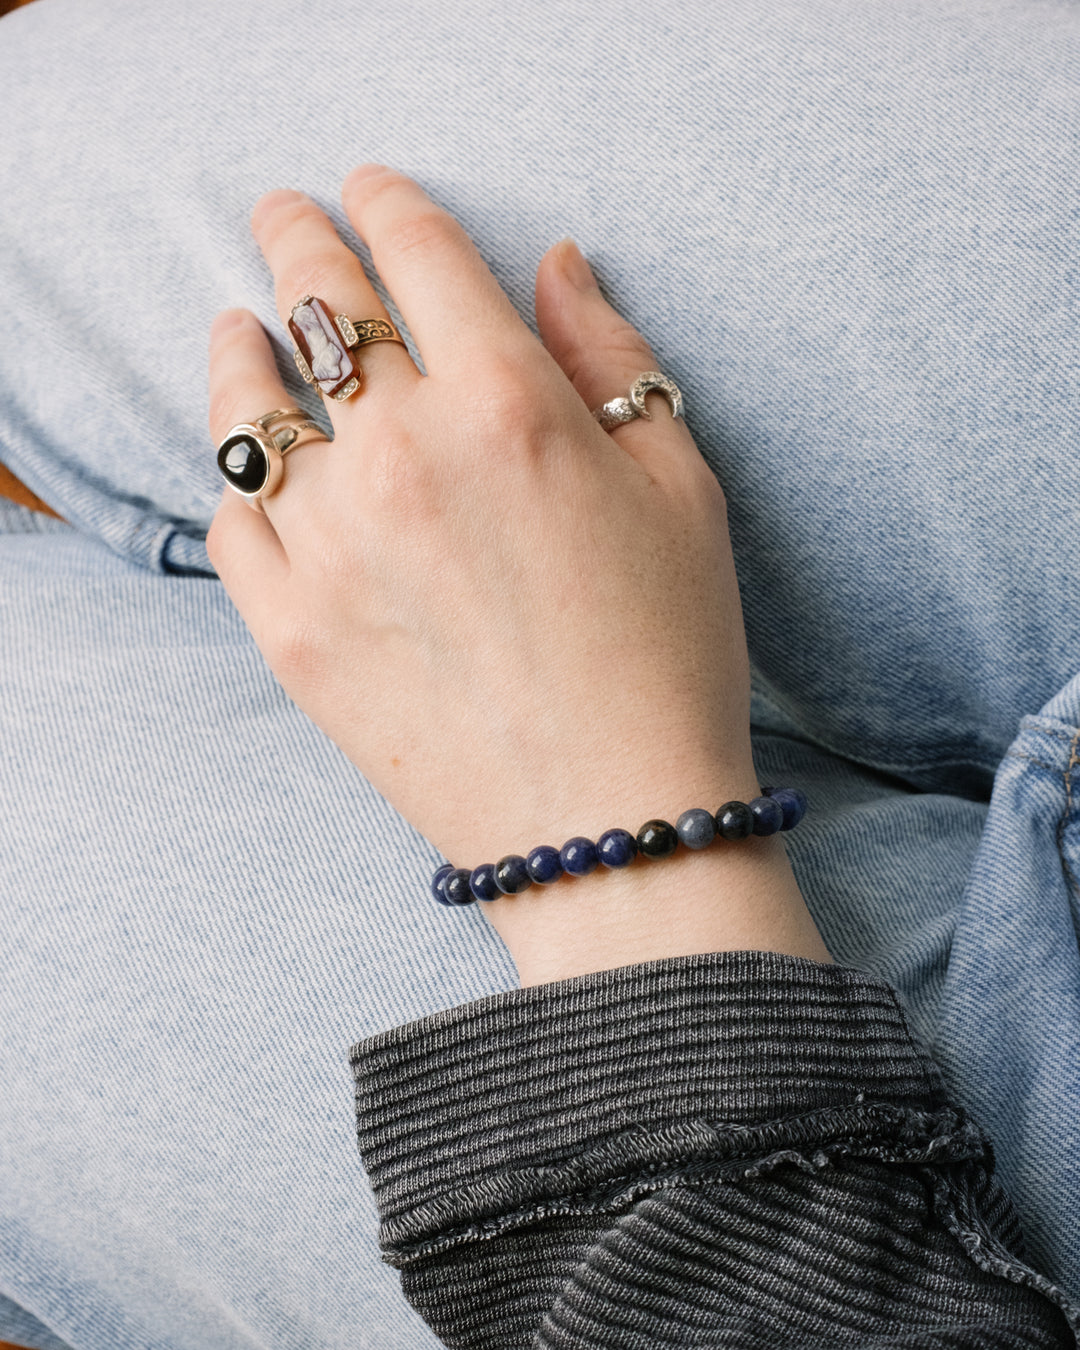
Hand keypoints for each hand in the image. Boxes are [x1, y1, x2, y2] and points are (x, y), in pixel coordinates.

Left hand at [206, 166, 830, 979]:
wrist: (609, 819)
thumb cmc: (668, 652)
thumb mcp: (682, 488)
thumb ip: (613, 360)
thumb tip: (555, 267)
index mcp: (508, 405)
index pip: (420, 255)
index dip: (389, 201)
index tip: (370, 186)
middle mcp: (404, 456)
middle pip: (319, 305)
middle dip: (298, 236)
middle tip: (285, 213)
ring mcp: (333, 545)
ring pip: (251, 408)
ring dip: (240, 347)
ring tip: (237, 328)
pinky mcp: (291, 630)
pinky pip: (235, 525)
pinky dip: (239, 484)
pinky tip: (253, 470)